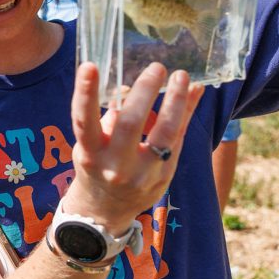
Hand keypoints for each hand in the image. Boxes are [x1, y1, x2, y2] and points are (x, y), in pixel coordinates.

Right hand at [64, 62, 203, 231]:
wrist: (104, 212)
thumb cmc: (95, 167)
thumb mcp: (89, 146)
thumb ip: (108, 120)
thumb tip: (131, 89)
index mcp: (90, 154)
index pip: (84, 121)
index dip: (85, 94)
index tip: (89, 66)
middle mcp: (115, 166)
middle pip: (131, 124)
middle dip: (145, 92)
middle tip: (156, 68)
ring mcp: (143, 174)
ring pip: (165, 135)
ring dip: (176, 102)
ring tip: (181, 77)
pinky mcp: (164, 178)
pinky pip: (178, 141)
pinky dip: (186, 114)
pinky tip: (194, 92)